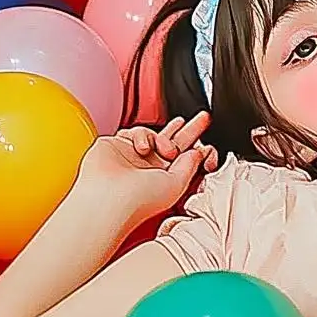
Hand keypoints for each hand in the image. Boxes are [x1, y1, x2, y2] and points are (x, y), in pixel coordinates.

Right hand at [76, 114, 216, 226]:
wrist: (108, 196)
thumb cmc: (139, 199)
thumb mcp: (177, 184)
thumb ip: (190, 165)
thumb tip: (198, 151)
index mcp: (165, 179)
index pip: (185, 158)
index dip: (198, 145)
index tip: (208, 138)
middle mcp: (151, 168)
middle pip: (174, 142)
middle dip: (189, 129)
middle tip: (203, 117)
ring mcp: (134, 156)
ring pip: (154, 134)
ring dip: (162, 138)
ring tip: (163, 148)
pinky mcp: (118, 145)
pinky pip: (136, 130)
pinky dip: (140, 135)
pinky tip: (140, 147)